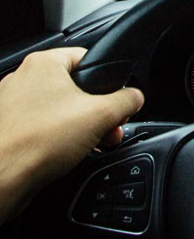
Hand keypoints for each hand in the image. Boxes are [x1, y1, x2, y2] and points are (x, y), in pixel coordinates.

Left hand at [0, 47, 143, 224]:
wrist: (2, 179)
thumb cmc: (38, 142)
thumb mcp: (101, 115)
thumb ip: (126, 101)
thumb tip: (135, 98)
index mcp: (43, 63)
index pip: (87, 58)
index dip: (109, 79)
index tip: (118, 98)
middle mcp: (24, 79)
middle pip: (76, 87)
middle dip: (99, 109)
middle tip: (111, 125)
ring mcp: (13, 105)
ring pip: (60, 108)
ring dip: (84, 125)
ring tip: (96, 141)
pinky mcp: (10, 129)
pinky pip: (44, 126)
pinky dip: (61, 137)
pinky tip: (73, 152)